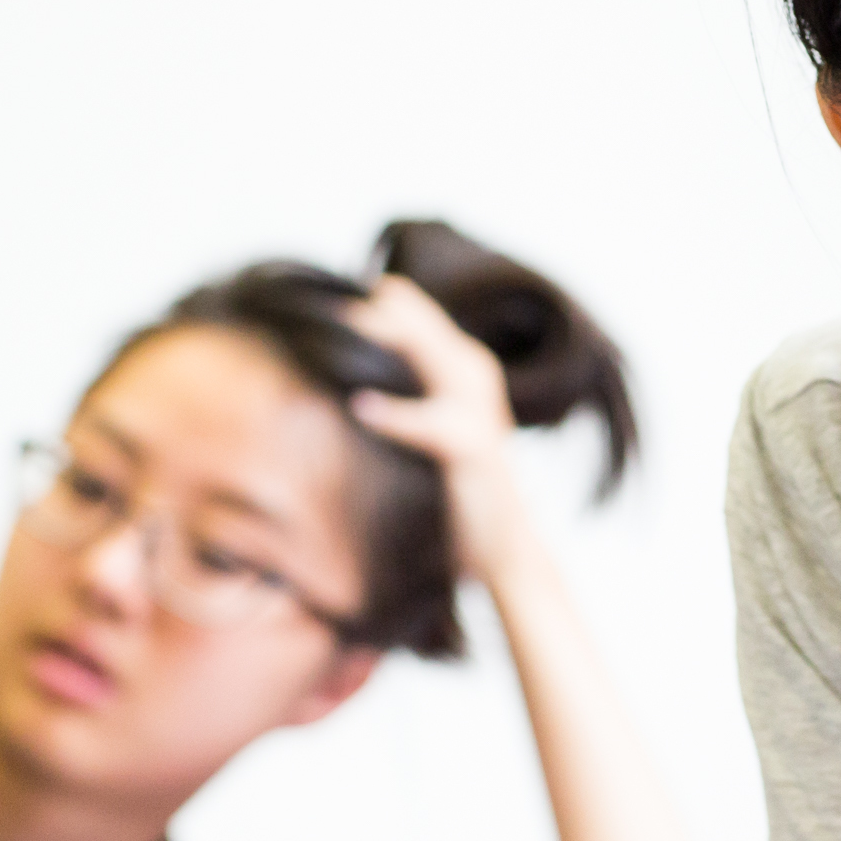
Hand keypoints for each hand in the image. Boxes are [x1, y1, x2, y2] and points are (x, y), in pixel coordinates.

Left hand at [340, 275, 529, 578]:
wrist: (506, 550)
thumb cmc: (461, 492)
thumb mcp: (434, 434)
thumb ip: (407, 399)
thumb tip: (346, 381)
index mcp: (465, 375)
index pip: (422, 325)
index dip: (385, 304)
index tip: (335, 289)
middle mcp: (476, 384)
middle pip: (427, 331)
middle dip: (385, 307)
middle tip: (334, 289)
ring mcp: (480, 415)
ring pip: (436, 360)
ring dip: (395, 337)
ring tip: (351, 320)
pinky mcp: (474, 451)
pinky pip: (432, 425)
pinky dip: (399, 415)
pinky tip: (362, 408)